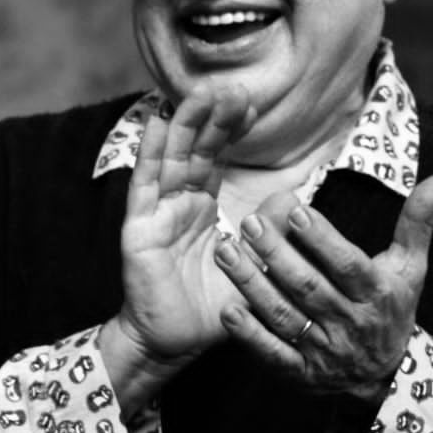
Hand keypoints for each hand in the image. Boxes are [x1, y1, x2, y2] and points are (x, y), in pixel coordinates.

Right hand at [105, 85, 255, 386]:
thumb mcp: (252, 265)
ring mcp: (158, 212)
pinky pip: (144, 186)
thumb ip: (269, 232)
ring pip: (171, 159)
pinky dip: (150, 154)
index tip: (250, 105)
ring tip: (200, 94)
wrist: (175, 342)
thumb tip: (293, 198)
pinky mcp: (140, 227)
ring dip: (184, 125)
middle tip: (232, 90)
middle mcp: (179, 202)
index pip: (216, 157)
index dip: (229, 130)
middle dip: (212, 119)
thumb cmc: (211, 307)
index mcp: (203, 206)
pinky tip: (156, 123)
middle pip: (195, 150)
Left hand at [214, 173, 432, 400]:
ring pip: (285, 316)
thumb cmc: (393, 304)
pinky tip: (228, 309)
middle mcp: (350, 324)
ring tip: (225, 252)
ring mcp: (324, 351)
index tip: (296, 212)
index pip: (347, 266)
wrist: (387, 373)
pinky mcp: (301, 374)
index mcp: (376, 294)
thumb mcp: (411, 265)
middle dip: (276, 254)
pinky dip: (250, 336)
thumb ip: (418, 221)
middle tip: (248, 223)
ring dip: (252, 285)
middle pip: (309, 288)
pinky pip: (274, 355)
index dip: (322, 240)